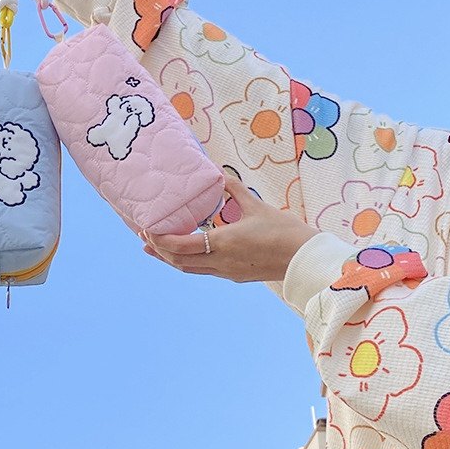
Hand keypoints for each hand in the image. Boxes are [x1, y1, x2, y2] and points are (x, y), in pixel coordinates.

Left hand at [141, 178, 318, 282]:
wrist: (305, 259)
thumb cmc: (283, 231)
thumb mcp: (256, 206)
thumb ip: (233, 190)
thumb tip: (218, 172)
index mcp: (222, 244)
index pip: (180, 246)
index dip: (160, 239)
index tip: (146, 229)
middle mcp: (220, 262)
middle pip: (179, 262)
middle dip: (159, 250)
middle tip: (144, 237)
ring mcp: (227, 272)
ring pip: (190, 269)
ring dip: (171, 259)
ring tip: (154, 249)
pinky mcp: (235, 275)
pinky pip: (204, 270)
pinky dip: (189, 262)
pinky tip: (186, 253)